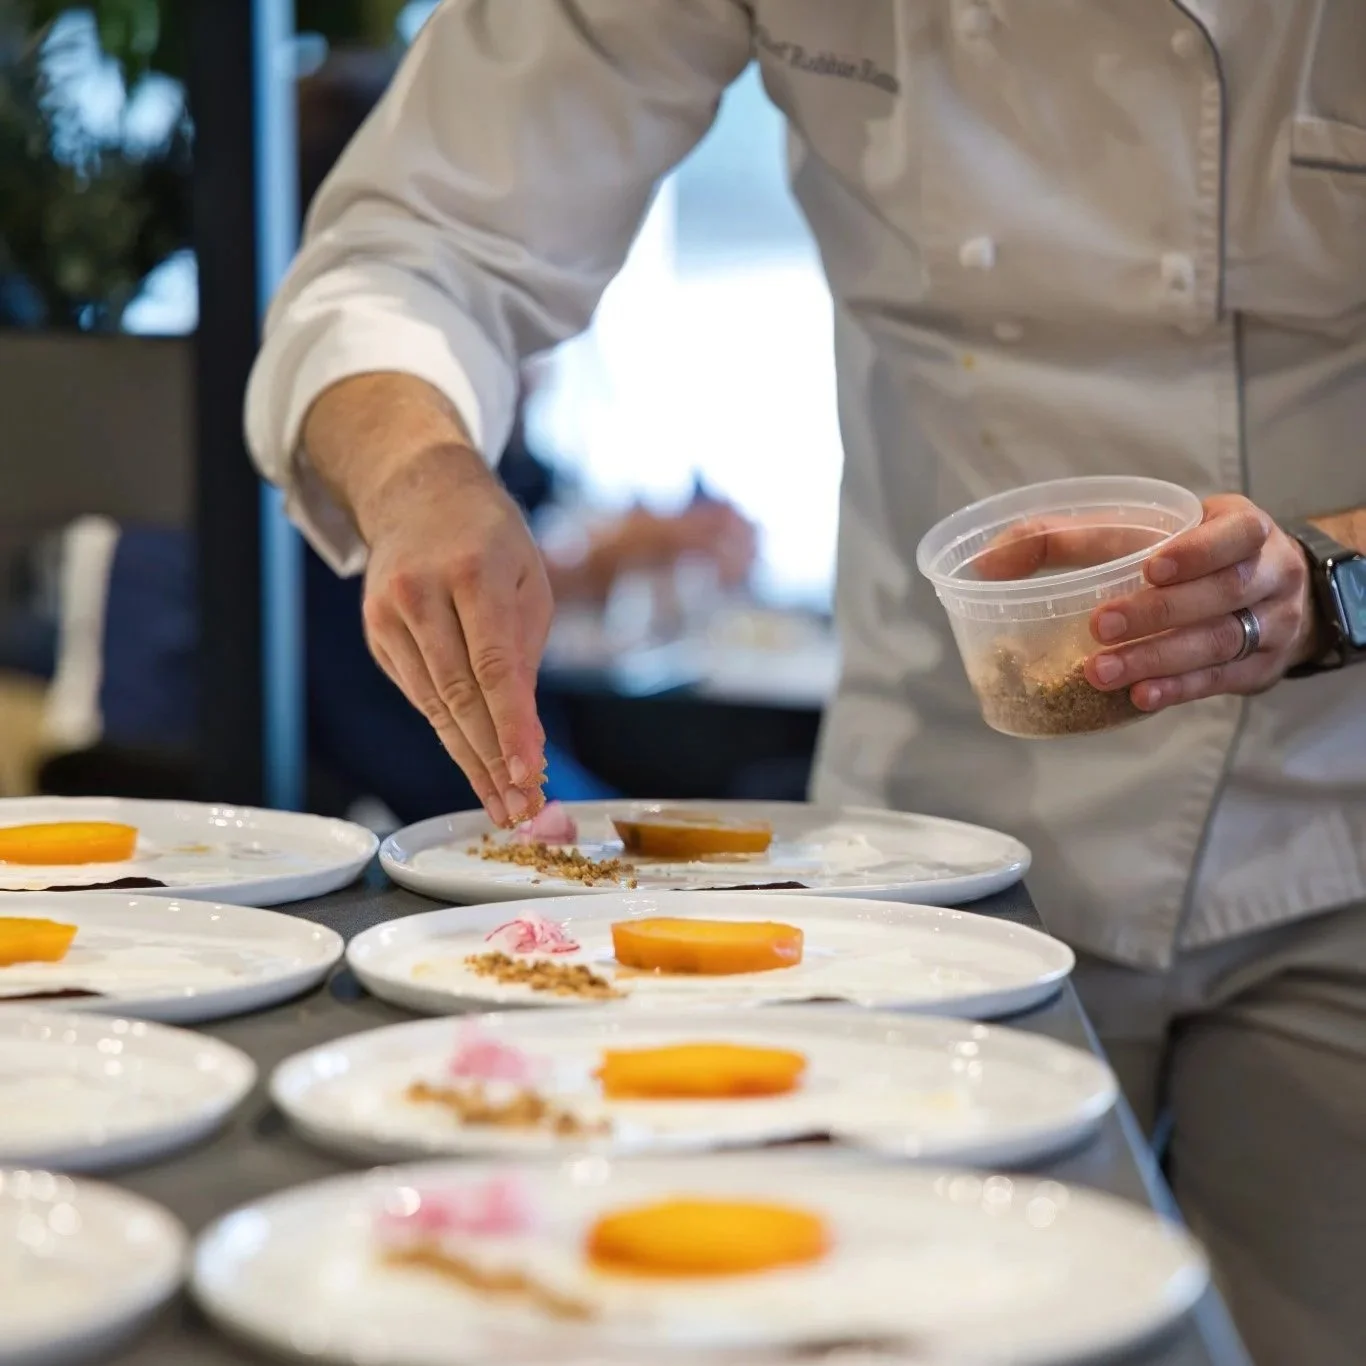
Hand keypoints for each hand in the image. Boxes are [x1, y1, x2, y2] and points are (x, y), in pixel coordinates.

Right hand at [358, 443, 551, 825]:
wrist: (421, 494)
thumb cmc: (492, 541)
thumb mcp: (529, 584)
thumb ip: (525, 658)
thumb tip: (525, 740)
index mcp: (473, 573)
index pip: (492, 666)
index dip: (509, 727)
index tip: (528, 776)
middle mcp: (422, 594)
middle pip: (458, 695)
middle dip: (491, 761)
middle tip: (519, 810)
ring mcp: (389, 615)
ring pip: (434, 705)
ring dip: (470, 761)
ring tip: (502, 804)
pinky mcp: (376, 634)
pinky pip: (419, 695)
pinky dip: (450, 732)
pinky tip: (476, 765)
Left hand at [1085, 495, 1316, 711]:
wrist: (1267, 596)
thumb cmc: (1187, 557)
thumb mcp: (1146, 530)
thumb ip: (1072, 538)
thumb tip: (995, 558)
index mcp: (1244, 526)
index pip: (1236, 533)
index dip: (1197, 551)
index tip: (1149, 569)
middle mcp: (1271, 572)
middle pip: (1223, 592)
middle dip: (1158, 612)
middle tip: (1100, 627)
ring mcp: (1274, 624)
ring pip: (1220, 641)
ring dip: (1157, 658)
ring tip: (1102, 672)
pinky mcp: (1261, 668)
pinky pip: (1220, 680)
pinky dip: (1177, 689)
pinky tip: (1139, 696)